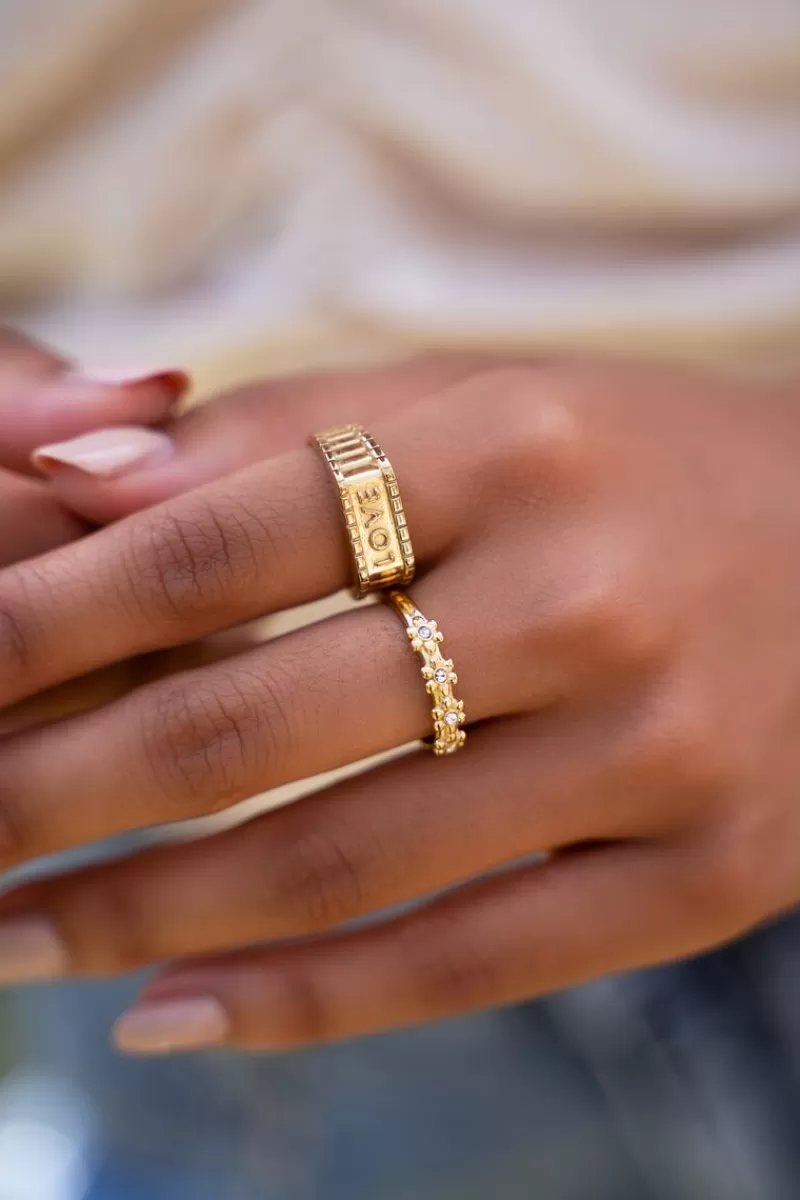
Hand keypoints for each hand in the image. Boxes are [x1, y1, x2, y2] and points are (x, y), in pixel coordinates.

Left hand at [1, 358, 799, 1056]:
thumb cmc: (633, 464)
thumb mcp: (479, 403)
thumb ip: (286, 439)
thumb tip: (83, 495)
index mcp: (514, 445)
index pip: (221, 542)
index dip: (45, 618)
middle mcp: (585, 598)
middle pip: (254, 723)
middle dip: (54, 792)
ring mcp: (656, 752)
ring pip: (342, 866)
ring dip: (143, 915)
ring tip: (13, 935)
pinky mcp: (703, 875)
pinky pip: (468, 964)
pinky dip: (302, 1006)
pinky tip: (166, 1018)